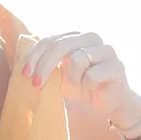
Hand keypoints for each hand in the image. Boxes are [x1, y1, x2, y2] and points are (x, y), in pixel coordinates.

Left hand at [23, 31, 140, 127]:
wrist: (110, 103)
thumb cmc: (84, 86)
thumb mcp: (61, 74)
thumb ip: (48, 64)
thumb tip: (24, 64)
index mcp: (76, 36)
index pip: (50, 40)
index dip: (35, 56)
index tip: (25, 73)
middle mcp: (92, 37)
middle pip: (60, 45)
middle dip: (45, 66)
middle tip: (36, 84)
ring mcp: (106, 50)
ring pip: (77, 59)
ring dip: (73, 79)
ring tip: (80, 85)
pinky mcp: (117, 66)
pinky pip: (92, 75)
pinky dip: (88, 85)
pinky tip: (94, 88)